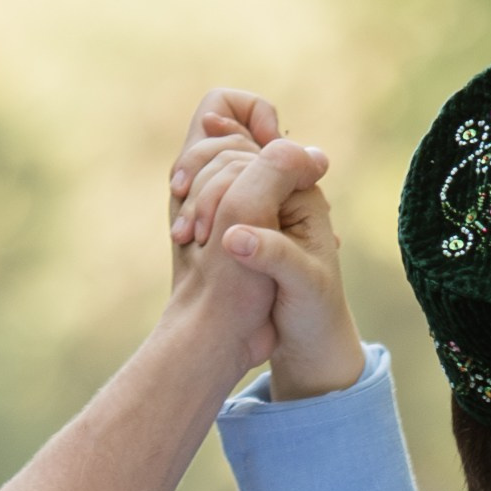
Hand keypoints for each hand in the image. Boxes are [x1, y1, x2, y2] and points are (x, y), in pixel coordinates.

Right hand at [166, 90, 366, 401]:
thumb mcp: (301, 281)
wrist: (303, 340)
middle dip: (204, 173)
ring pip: (217, 178)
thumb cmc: (312, 309)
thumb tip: (235, 238)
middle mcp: (281, 197)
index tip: (187, 179)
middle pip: (233, 156)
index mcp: (303, 198)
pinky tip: (180, 236)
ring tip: (182, 234)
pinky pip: (210, 203)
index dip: (223, 154)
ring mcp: (259, 212)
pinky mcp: (241, 229)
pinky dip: (192, 212)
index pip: (262, 150)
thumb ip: (274, 253)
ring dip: (194, 196)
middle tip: (178, 198)